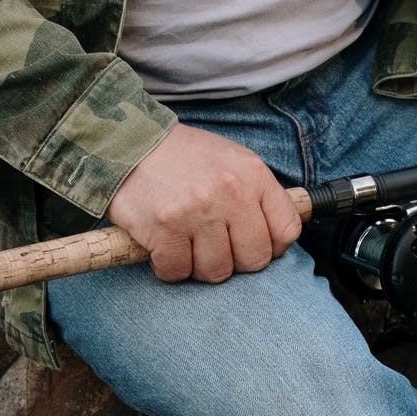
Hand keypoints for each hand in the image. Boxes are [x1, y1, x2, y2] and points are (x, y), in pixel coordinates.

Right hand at [107, 123, 302, 282]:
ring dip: (199, 266)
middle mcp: (230, 193)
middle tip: (214, 248)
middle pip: (254, 260)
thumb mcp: (231, 161)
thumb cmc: (183, 158)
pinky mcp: (164, 230)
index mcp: (252, 175)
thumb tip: (275, 238)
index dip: (271, 247)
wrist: (129, 143)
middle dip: (234, 261)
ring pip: (216, 271)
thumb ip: (256, 194)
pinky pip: (177, 272)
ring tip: (187, 245)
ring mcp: (197, 213)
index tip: (250, 244)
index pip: (286, 231)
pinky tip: (163, 248)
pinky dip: (169, 267)